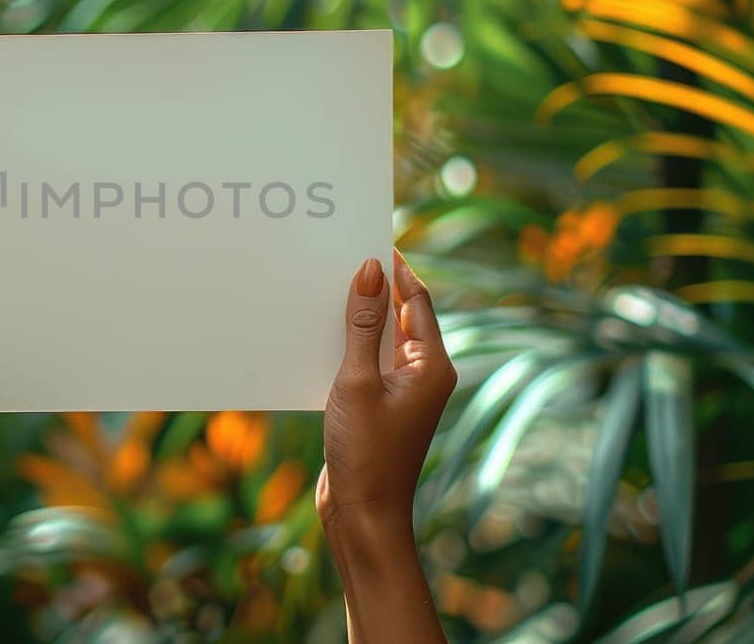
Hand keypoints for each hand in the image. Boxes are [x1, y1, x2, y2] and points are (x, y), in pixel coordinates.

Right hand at [318, 249, 456, 525]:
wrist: (363, 514)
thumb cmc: (365, 452)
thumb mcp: (356, 380)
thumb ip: (362, 325)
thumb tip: (370, 272)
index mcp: (432, 365)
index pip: (417, 300)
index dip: (396, 269)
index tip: (370, 239)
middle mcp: (425, 374)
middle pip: (402, 316)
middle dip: (374, 288)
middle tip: (341, 257)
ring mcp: (404, 392)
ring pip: (383, 339)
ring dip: (358, 318)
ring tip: (327, 290)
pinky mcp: (382, 406)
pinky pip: (369, 362)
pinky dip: (350, 345)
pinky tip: (322, 335)